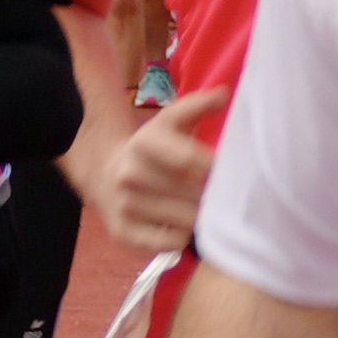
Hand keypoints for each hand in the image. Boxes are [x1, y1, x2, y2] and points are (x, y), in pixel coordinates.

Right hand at [99, 79, 229, 252]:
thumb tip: (224, 94)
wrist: (106, 176)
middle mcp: (131, 175)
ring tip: (199, 207)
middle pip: (194, 195)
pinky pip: (171, 243)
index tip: (231, 173)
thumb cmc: (152, 149)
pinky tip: (179, 224)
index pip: (191, 160)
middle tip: (219, 195)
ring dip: (201, 217)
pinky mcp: (123, 234)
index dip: (217, 170)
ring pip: (187, 221)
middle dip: (213, 197)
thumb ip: (197, 106)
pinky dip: (182, 236)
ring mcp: (125, 206)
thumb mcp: (170, 121)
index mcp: (144, 143)